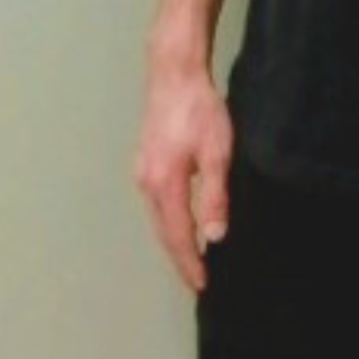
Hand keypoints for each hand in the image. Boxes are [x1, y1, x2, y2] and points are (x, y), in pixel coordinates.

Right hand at [132, 63, 235, 294]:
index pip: (178, 236)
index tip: (203, 284)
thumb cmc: (200, 110)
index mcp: (164, 185)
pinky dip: (169, 222)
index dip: (190, 263)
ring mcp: (142, 173)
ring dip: (174, 241)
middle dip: (180, 259)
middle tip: (198, 282)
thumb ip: (215, 197)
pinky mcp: (145, 163)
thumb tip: (215, 236)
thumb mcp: (217, 153)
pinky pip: (157, 204)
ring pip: (158, 219)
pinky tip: (182, 226)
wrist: (174, 74)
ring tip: (192, 260)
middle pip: (163, 232)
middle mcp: (147, 183)